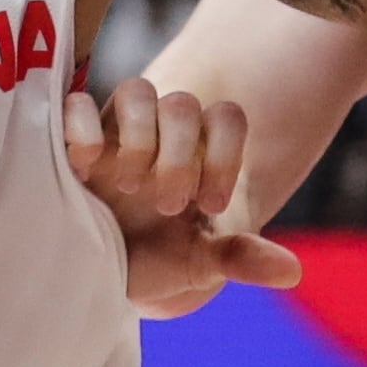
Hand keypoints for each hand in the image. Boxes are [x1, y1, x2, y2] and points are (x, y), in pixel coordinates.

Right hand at [65, 77, 303, 319]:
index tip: (210, 204)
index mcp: (199, 150)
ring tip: (132, 187)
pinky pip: (76, 104)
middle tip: (170, 206)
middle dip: (180, 156)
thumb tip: (292, 273)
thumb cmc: (159, 261)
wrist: (105, 275)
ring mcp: (116, 131)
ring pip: (136, 91)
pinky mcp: (73, 139)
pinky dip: (83, 126)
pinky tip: (87, 168)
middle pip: (183, 104)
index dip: (224, 155)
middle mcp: (160, 130)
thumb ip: (240, 257)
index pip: (227, 117)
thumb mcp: (199, 262)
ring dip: (140, 138)